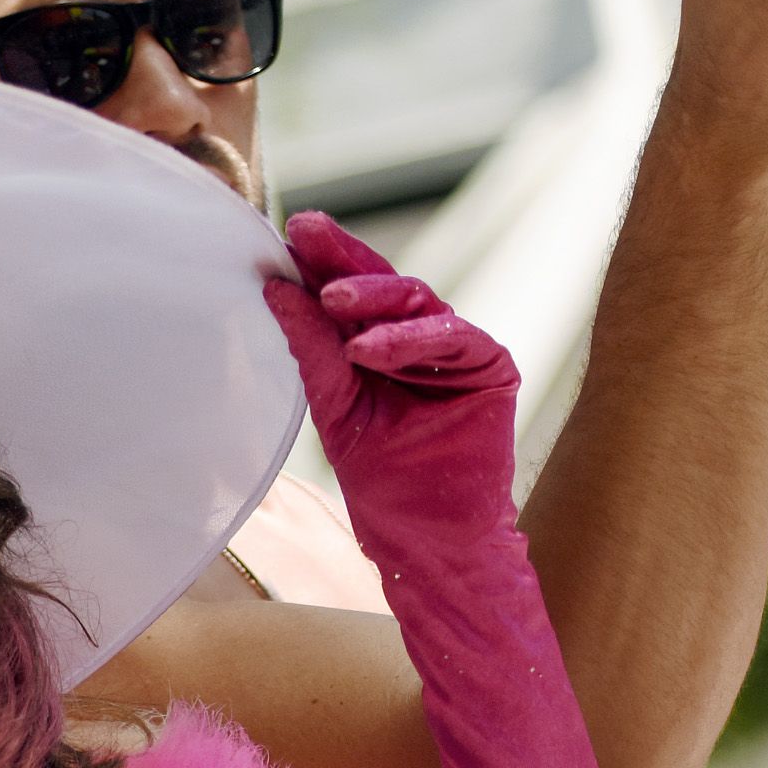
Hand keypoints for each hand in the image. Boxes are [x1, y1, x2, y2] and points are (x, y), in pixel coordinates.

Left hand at [262, 213, 519, 549]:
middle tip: (305, 233)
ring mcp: (458, 348)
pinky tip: (367, 348)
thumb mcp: (336, 406)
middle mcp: (419, 337)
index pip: (349, 291)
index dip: (320, 261)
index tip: (284, 233)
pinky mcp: (491, 366)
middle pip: (382, 282)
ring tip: (331, 298)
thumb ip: (313, 350)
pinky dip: (407, 340)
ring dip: (372, 296)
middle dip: (342, 256)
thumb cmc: (383, 477)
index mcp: (380, 343)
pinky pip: (451, 338)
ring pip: (415, 301)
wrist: (427, 534)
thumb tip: (276, 290)